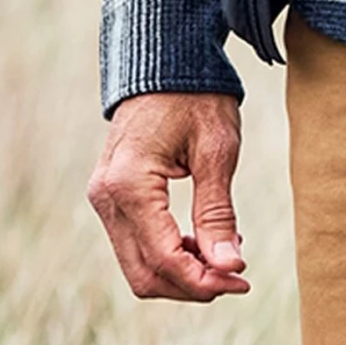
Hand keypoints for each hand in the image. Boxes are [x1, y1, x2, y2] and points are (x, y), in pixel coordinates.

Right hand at [88, 92, 249, 300]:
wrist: (165, 59)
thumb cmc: (196, 96)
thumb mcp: (216, 151)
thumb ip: (217, 212)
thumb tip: (229, 267)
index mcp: (129, 184)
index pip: (164, 258)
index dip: (204, 281)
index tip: (243, 281)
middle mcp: (105, 197)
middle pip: (144, 274)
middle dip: (192, 286)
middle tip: (237, 278)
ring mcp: (103, 198)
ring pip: (136, 265)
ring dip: (180, 273)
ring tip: (225, 259)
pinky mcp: (110, 196)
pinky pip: (135, 243)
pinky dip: (167, 254)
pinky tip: (203, 243)